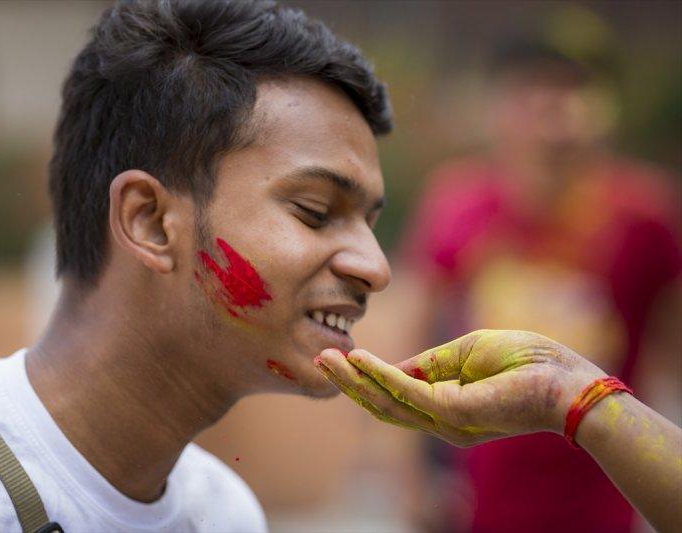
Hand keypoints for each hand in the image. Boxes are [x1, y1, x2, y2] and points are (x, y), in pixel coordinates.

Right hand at [315, 330, 605, 446]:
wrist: (567, 379)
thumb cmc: (526, 360)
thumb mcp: (467, 351)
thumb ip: (430, 362)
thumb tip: (393, 364)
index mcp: (446, 407)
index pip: (397, 397)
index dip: (366, 379)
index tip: (341, 357)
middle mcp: (442, 421)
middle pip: (383, 406)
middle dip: (350, 383)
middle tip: (318, 360)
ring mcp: (446, 420)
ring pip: (387, 403)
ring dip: (354, 380)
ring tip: (326, 358)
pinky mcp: (452, 412)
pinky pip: (406, 391)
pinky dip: (379, 374)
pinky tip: (358, 359)